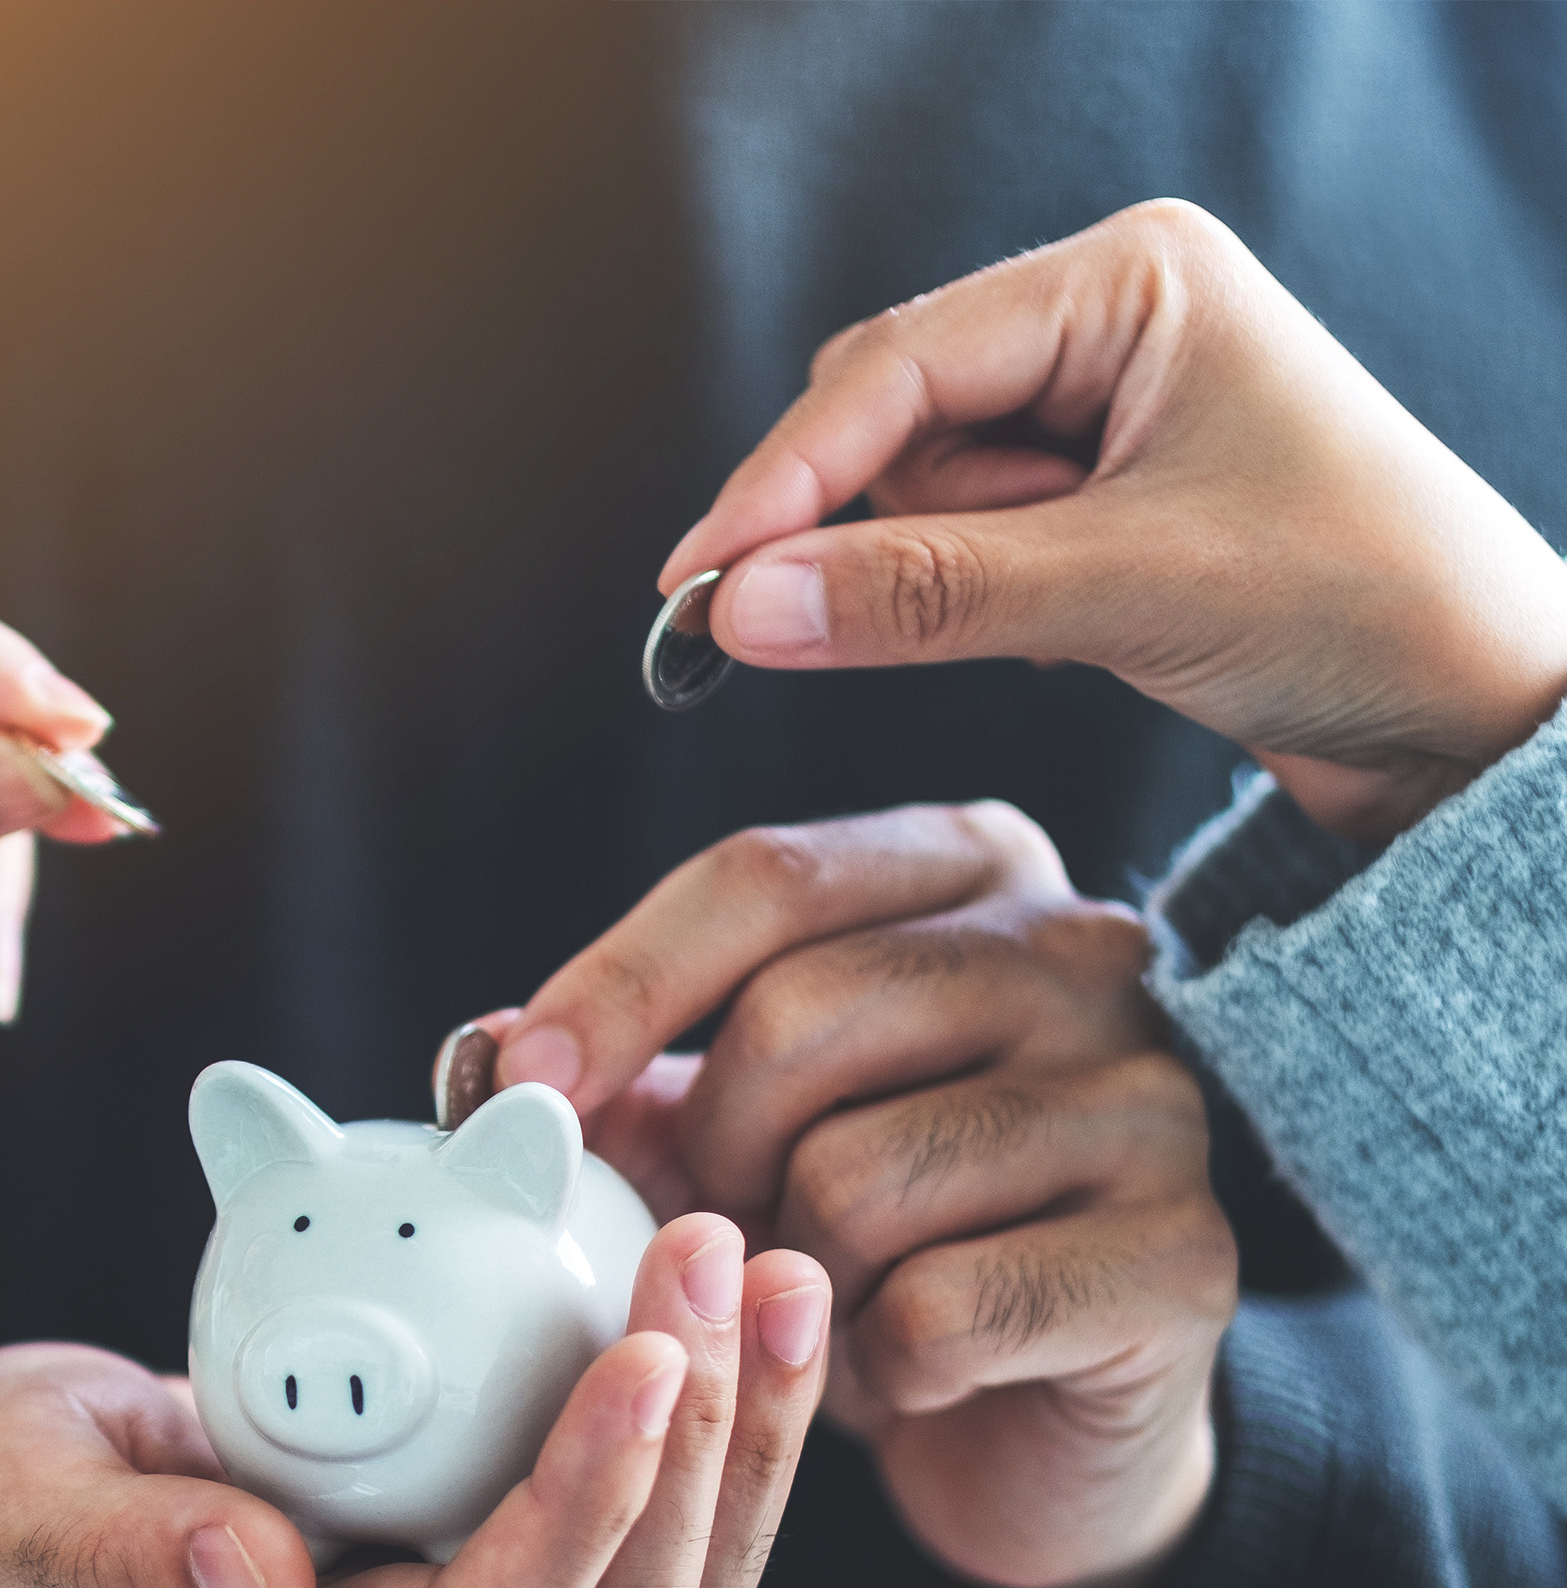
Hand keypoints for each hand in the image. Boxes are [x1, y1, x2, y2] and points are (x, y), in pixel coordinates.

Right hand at [0, 1213, 830, 1587]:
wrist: (36, 1504)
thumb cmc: (15, 1489)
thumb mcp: (17, 1500)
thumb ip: (120, 1549)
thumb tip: (261, 1578)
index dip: (581, 1501)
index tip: (642, 1350)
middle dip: (699, 1442)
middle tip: (724, 1259)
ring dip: (745, 1443)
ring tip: (775, 1277)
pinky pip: (656, 1554)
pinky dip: (722, 1442)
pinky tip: (744, 1322)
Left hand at [491, 805, 1235, 1587]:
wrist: (1035, 1419)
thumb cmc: (868, 1239)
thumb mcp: (731, 1131)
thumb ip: (622, 1074)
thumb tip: (483, 1052)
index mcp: (968, 868)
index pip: (764, 877)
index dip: (618, 985)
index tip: (518, 1087)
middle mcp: (1087, 952)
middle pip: (801, 1015)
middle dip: (711, 1153)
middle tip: (721, 1234)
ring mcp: (1155, 1101)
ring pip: (862, 1175)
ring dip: (794, 1278)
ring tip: (823, 1302)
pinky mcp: (1189, 1258)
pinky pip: (943, 1308)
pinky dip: (880, 1364)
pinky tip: (906, 1368)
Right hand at [664, 199, 1566, 843]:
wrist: (1483, 714)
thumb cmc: (1367, 608)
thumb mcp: (1129, 592)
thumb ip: (920, 595)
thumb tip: (739, 607)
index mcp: (1131, 280)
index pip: (894, 366)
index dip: (784, 479)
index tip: (697, 581)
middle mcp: (1106, 318)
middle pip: (885, 418)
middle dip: (881, 528)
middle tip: (895, 619)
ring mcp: (1097, 404)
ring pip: (910, 491)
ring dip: (946, 575)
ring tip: (1076, 618)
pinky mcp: (1092, 491)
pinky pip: (957, 540)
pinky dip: (977, 600)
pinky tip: (1077, 626)